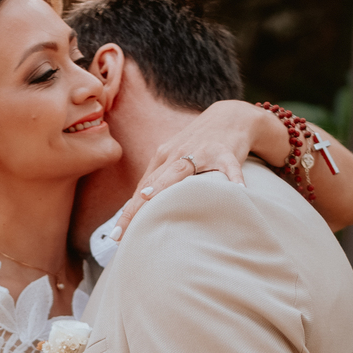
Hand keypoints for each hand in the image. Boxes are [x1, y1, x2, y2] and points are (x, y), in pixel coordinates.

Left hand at [109, 99, 267, 244]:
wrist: (231, 116)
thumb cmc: (200, 145)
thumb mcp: (176, 159)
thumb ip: (161, 180)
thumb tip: (140, 208)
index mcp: (163, 157)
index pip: (142, 188)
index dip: (128, 212)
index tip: (116, 236)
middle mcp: (177, 153)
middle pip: (153, 181)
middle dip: (136, 206)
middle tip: (122, 231)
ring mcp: (201, 151)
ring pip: (180, 170)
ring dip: (164, 184)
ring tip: (150, 199)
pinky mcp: (225, 151)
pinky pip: (228, 167)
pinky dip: (232, 179)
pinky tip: (236, 192)